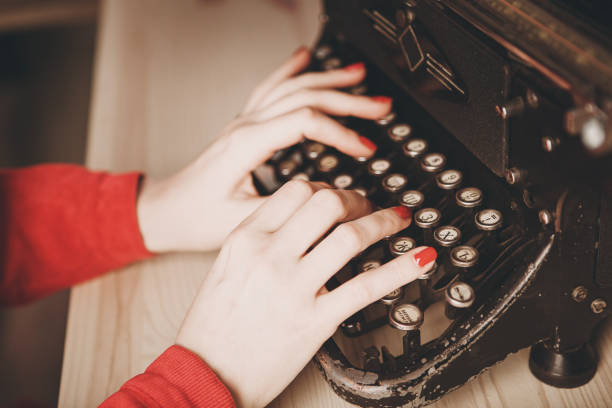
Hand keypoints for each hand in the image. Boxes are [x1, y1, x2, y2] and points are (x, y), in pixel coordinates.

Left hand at [136, 47, 391, 251]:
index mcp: (246, 145)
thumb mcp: (241, 221)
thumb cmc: (196, 217)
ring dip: (328, 81)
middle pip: (304, 98)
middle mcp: (245, 126)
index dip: (341, 133)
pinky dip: (290, 71)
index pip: (305, 123)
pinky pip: (270, 89)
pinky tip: (303, 58)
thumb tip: (325, 198)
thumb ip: (285, 209)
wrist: (167, 211)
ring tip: (358, 76)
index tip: (366, 149)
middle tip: (381, 106)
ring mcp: (244, 123)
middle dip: (347, 100)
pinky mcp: (245, 127)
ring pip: (291, 88)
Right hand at [175, 181, 437, 406]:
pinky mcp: (314, 321)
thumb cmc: (212, 327)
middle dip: (358, 199)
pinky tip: (420, 259)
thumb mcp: (225, 268)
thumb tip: (300, 224)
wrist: (205, 375)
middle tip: (369, 206)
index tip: (340, 195)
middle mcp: (269, 255)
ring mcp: (293, 287)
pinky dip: (400, 269)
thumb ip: (260, 240)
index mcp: (244, 238)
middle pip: (327, 203)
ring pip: (350, 237)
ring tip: (398, 221)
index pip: (297, 190)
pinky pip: (365, 287)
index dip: (327, 187)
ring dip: (384, 223)